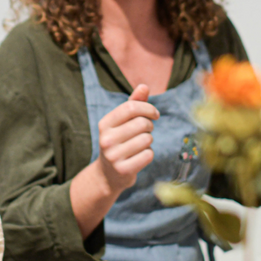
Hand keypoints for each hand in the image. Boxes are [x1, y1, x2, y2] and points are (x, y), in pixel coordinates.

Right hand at [92, 83, 160, 197]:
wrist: (108, 174)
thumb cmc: (120, 141)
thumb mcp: (122, 122)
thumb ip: (134, 103)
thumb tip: (144, 86)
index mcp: (105, 124)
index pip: (131, 107)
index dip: (148, 108)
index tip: (155, 114)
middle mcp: (106, 139)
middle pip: (142, 123)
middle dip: (150, 126)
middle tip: (146, 131)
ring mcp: (113, 156)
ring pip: (147, 139)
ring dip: (149, 141)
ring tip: (140, 145)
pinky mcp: (123, 169)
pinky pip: (148, 155)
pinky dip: (148, 155)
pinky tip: (139, 157)